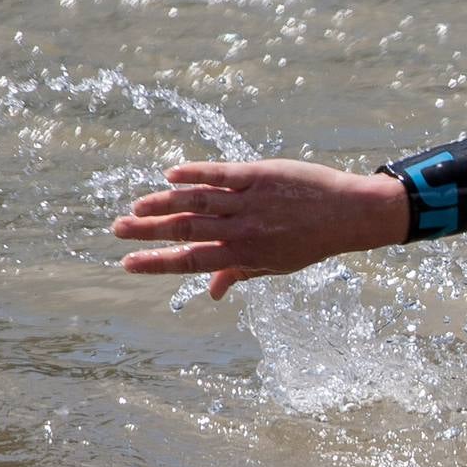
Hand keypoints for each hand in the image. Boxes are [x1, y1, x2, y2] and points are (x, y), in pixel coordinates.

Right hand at [112, 159, 408, 299]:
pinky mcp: (260, 174)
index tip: (127, 263)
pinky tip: (170, 174)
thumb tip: (212, 293)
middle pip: (185, 229)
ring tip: (136, 206)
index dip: (156, 263)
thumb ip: (240, 274)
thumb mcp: (277, 265)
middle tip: (118, 230)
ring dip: (162, 202)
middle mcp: (242, 229)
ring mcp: (250, 200)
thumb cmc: (311, 242)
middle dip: (147, 231)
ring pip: (197, 200)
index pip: (190, 261)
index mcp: (244, 254)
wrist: (349, 213)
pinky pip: (221, 173)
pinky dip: (194, 173)